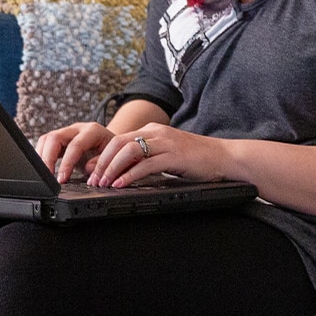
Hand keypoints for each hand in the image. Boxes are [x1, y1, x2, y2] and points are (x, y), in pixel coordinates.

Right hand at [35, 122, 117, 183]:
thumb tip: (89, 167)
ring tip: (43, 174)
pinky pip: (46, 144)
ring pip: (47, 139)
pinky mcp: (61, 140)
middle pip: (55, 137)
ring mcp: (68, 132)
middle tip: (47, 177)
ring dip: (42, 157)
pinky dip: (42, 156)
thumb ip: (102, 163)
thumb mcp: (113, 159)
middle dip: (48, 158)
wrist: (112, 147)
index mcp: (93, 131)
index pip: (75, 145)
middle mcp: (78, 129)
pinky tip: (43, 168)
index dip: (66, 163)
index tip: (61, 179)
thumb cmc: (113, 154)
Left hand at [88, 124, 228, 187]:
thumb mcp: (166, 155)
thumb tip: (122, 171)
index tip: (91, 171)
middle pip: (119, 142)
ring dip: (112, 168)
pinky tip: (121, 184)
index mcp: (153, 131)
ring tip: (104, 183)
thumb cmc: (196, 159)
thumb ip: (146, 158)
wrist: (224, 157)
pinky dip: (130, 175)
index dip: (101, 155)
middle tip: (93, 179)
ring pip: (129, 151)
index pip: (119, 139)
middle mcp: (157, 133)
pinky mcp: (174, 156)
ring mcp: (166, 143)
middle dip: (102, 162)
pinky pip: (146, 164)